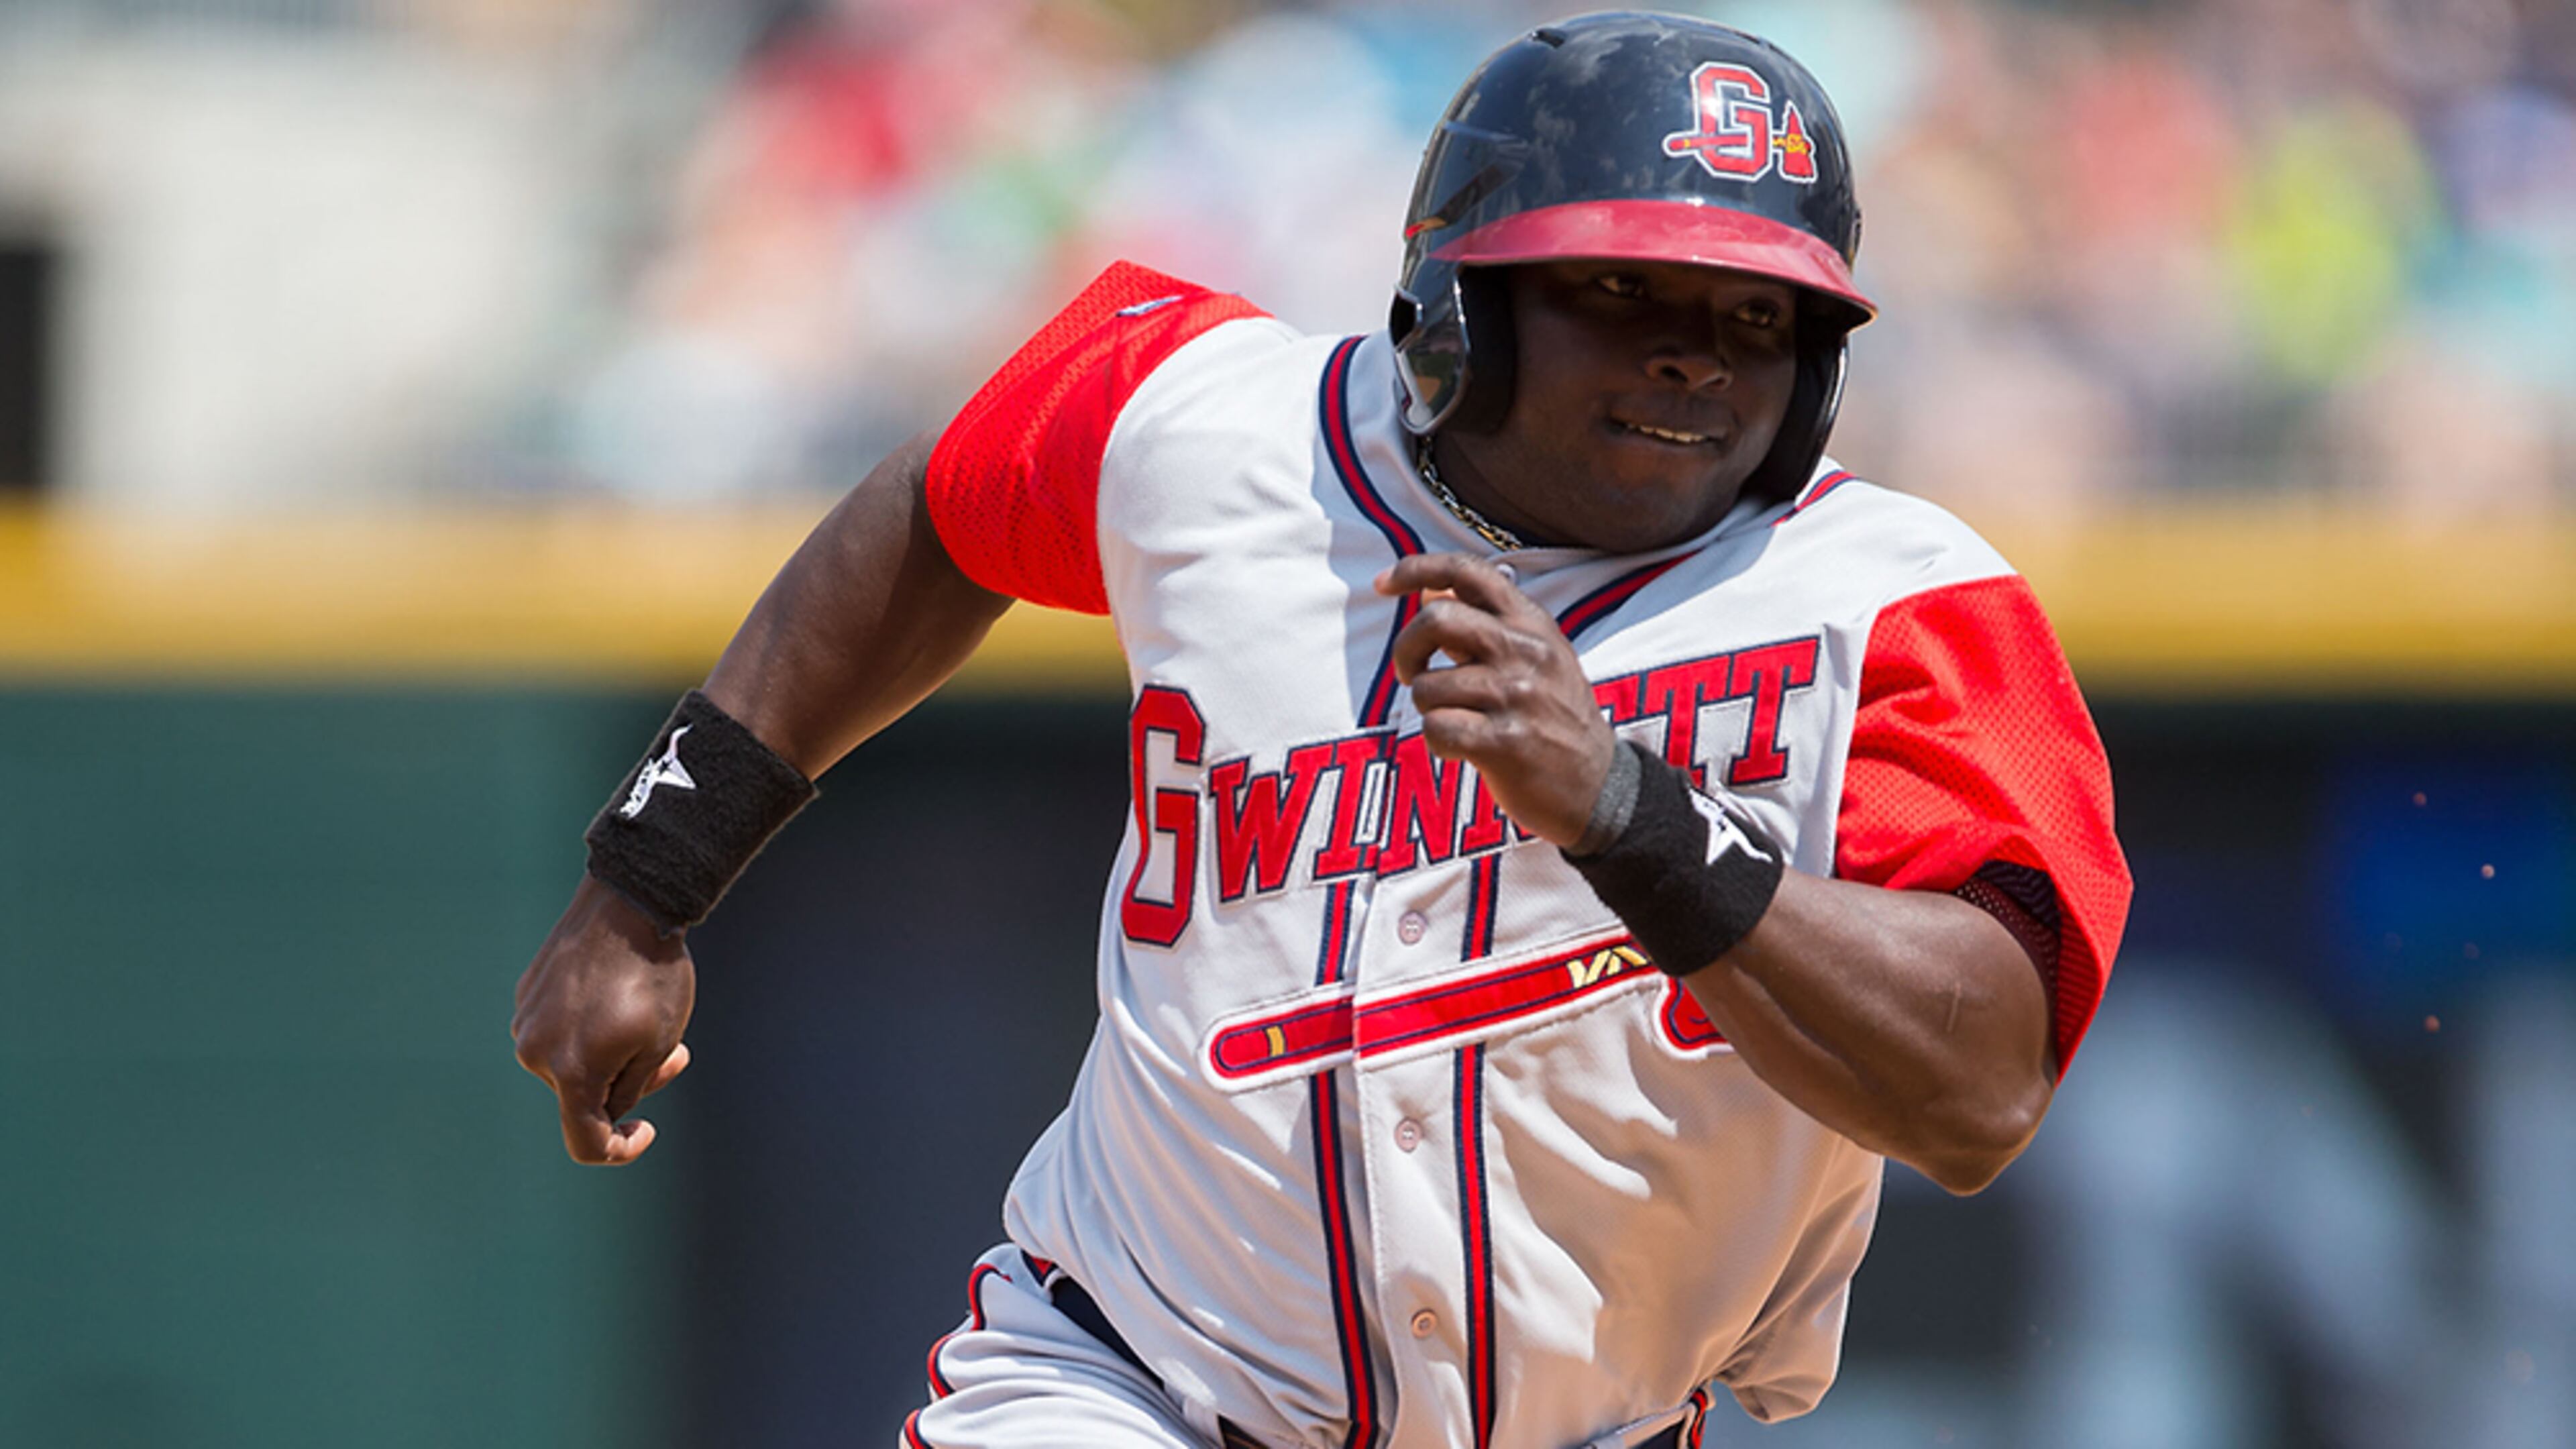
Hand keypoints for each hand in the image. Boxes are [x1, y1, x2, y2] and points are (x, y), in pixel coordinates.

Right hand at [512, 874, 694, 1164]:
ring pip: (573, 1063)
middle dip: (629, 1085)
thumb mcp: (657, 1043)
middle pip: (584, 1097)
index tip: (647, 1131)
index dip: (619, 1150)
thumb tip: (606, 1111)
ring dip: (611, 1055)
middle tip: (677, 1055)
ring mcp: (525, 1020)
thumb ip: (629, 1090)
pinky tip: (616, 992)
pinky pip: (561, 1030)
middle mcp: (534, 1051)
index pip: (584, 1142)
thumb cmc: (652, 975)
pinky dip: (590, 1028)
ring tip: (647, 1014)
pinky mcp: (526, 995)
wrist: (627, 903)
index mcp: (569, 1071)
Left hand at [1376, 553, 1616, 847]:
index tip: (1383, 583)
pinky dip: (1437, 742)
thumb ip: (1483, 622)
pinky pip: (1436, 729)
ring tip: (1456, 720)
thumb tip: (1427, 591)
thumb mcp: (1535, 657)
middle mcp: (1527, 651)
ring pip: (1427, 685)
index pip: (1468, 570)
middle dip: (1406, 649)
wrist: (1599, 785)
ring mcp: (1517, 696)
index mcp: (1532, 623)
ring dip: (1427, 708)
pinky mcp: (1505, 742)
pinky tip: (1461, 749)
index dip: (1415, 568)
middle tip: (1411, 674)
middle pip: (1436, 619)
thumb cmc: (1554, 717)